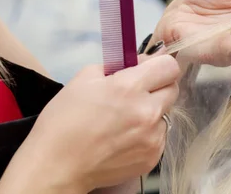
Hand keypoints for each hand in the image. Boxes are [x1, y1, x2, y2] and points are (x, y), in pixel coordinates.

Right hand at [0, 52, 179, 192]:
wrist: (57, 166)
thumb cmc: (64, 121)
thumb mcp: (85, 78)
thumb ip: (117, 66)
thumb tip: (140, 63)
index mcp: (130, 88)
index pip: (169, 67)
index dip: (159, 65)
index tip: (149, 70)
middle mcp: (148, 112)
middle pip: (173, 88)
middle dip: (159, 86)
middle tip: (137, 92)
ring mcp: (153, 137)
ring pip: (167, 113)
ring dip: (154, 111)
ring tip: (127, 119)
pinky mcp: (153, 157)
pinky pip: (160, 136)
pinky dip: (149, 133)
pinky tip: (126, 137)